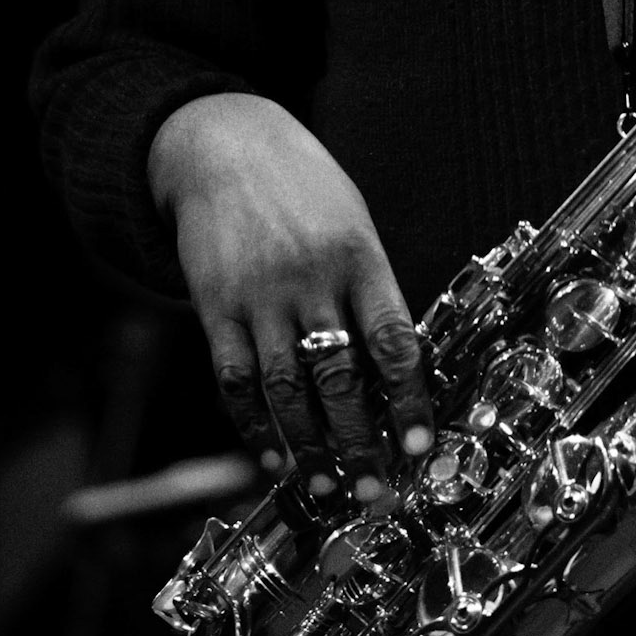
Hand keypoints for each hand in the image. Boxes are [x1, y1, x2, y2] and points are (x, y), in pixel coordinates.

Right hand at [149, 93, 434, 503]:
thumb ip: (369, 288)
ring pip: (285, 389)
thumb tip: (393, 368)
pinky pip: (236, 379)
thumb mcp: (352, 222)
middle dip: (359, 441)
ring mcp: (259, 295)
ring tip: (328, 486)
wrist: (223, 145)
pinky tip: (272, 458)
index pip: (392, 339)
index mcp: (357, 256)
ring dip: (308, 447)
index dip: (408, 400)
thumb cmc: (303, 188)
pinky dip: (253, 426)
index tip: (419, 446)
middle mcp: (309, 279)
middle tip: (376, 490)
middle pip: (339, 376)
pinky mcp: (215, 306)